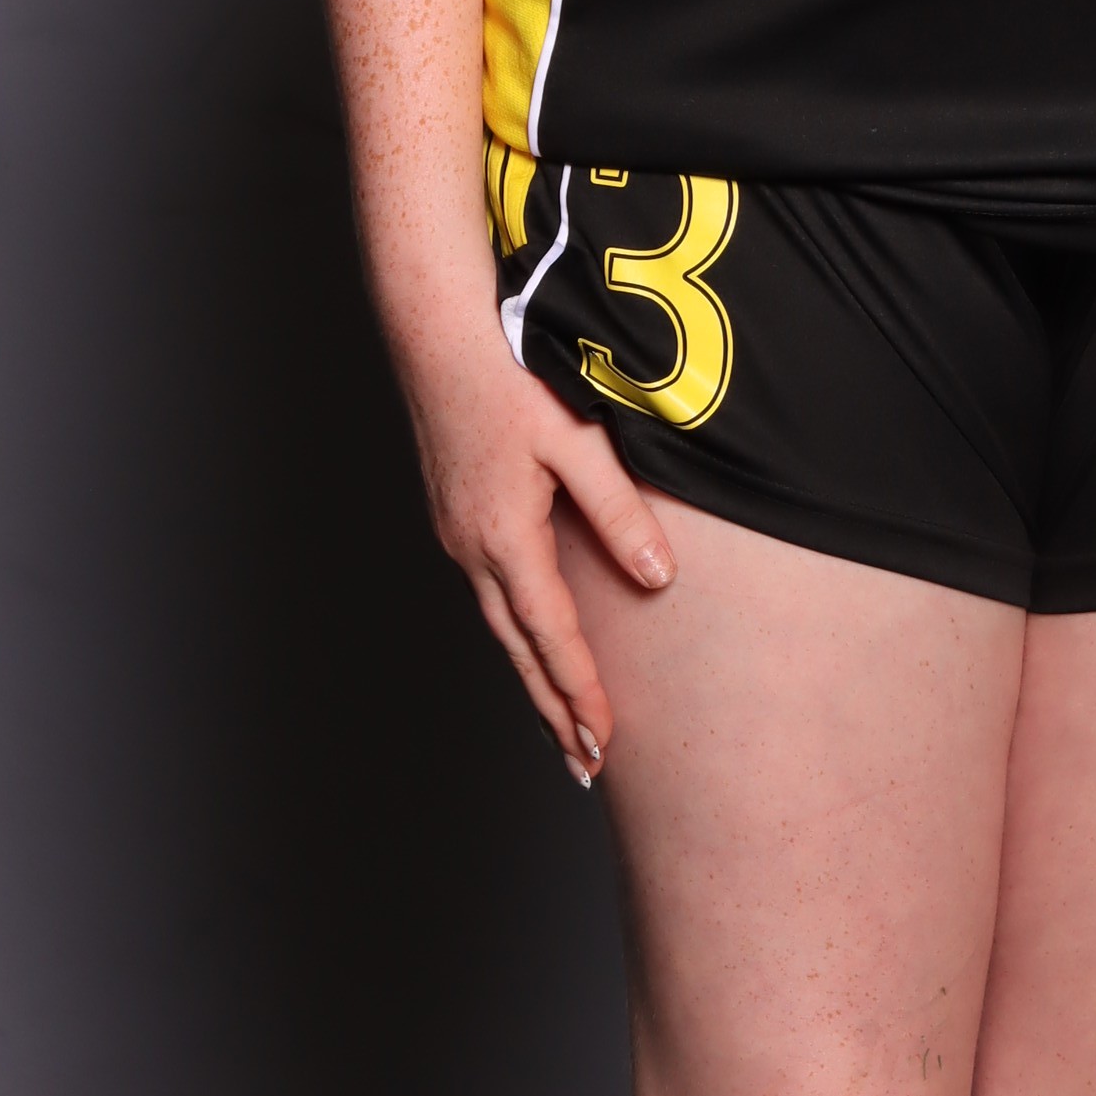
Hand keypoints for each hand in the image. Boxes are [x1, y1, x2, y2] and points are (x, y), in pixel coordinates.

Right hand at [386, 272, 674, 784]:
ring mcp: (457, 532)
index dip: (579, 694)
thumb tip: (658, 578)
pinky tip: (533, 639)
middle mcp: (472, 547)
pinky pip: (491, 592)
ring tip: (563, 722)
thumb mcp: (577, 442)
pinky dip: (517, 631)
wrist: (437, 329)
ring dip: (533, 675)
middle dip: (553, 709)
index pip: (550, 636)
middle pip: (518, 648)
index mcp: (504, 537)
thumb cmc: (509, 374)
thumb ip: (619, 512)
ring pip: (501, 623)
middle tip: (584, 765)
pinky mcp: (456, 514)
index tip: (602, 744)